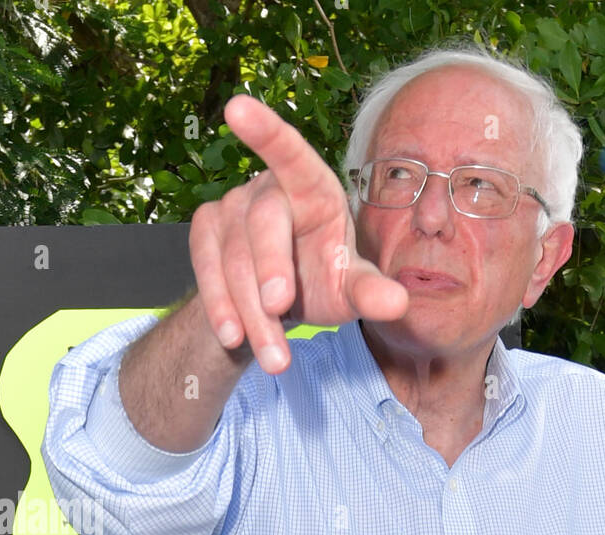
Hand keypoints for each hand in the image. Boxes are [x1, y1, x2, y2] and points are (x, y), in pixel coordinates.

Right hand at [189, 94, 408, 372]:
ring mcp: (231, 208)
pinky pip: (207, 271)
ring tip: (274, 357)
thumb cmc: (322, 279)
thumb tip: (398, 303)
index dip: (266, 131)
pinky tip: (235, 337)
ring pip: (233, 258)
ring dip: (250, 310)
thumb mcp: (350, 289)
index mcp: (312, 186)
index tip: (236, 107)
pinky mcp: (206, 232)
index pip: (290, 152)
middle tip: (279, 307)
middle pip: (263, 222)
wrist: (278, 304)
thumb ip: (371, 292)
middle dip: (269, 267)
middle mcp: (268, 189)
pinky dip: (220, 306)